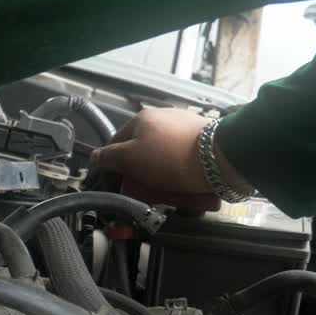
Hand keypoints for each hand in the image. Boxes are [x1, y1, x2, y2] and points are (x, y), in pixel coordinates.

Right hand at [93, 108, 249, 210]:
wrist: (220, 157)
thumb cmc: (168, 158)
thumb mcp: (129, 159)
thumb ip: (108, 158)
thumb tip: (95, 157)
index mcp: (141, 119)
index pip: (114, 145)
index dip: (110, 168)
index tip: (115, 188)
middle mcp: (162, 118)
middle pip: (140, 152)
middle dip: (139, 175)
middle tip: (143, 195)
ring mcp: (184, 127)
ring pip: (162, 158)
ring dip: (160, 178)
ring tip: (167, 196)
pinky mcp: (203, 139)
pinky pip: (183, 160)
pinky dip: (180, 174)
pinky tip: (184, 187)